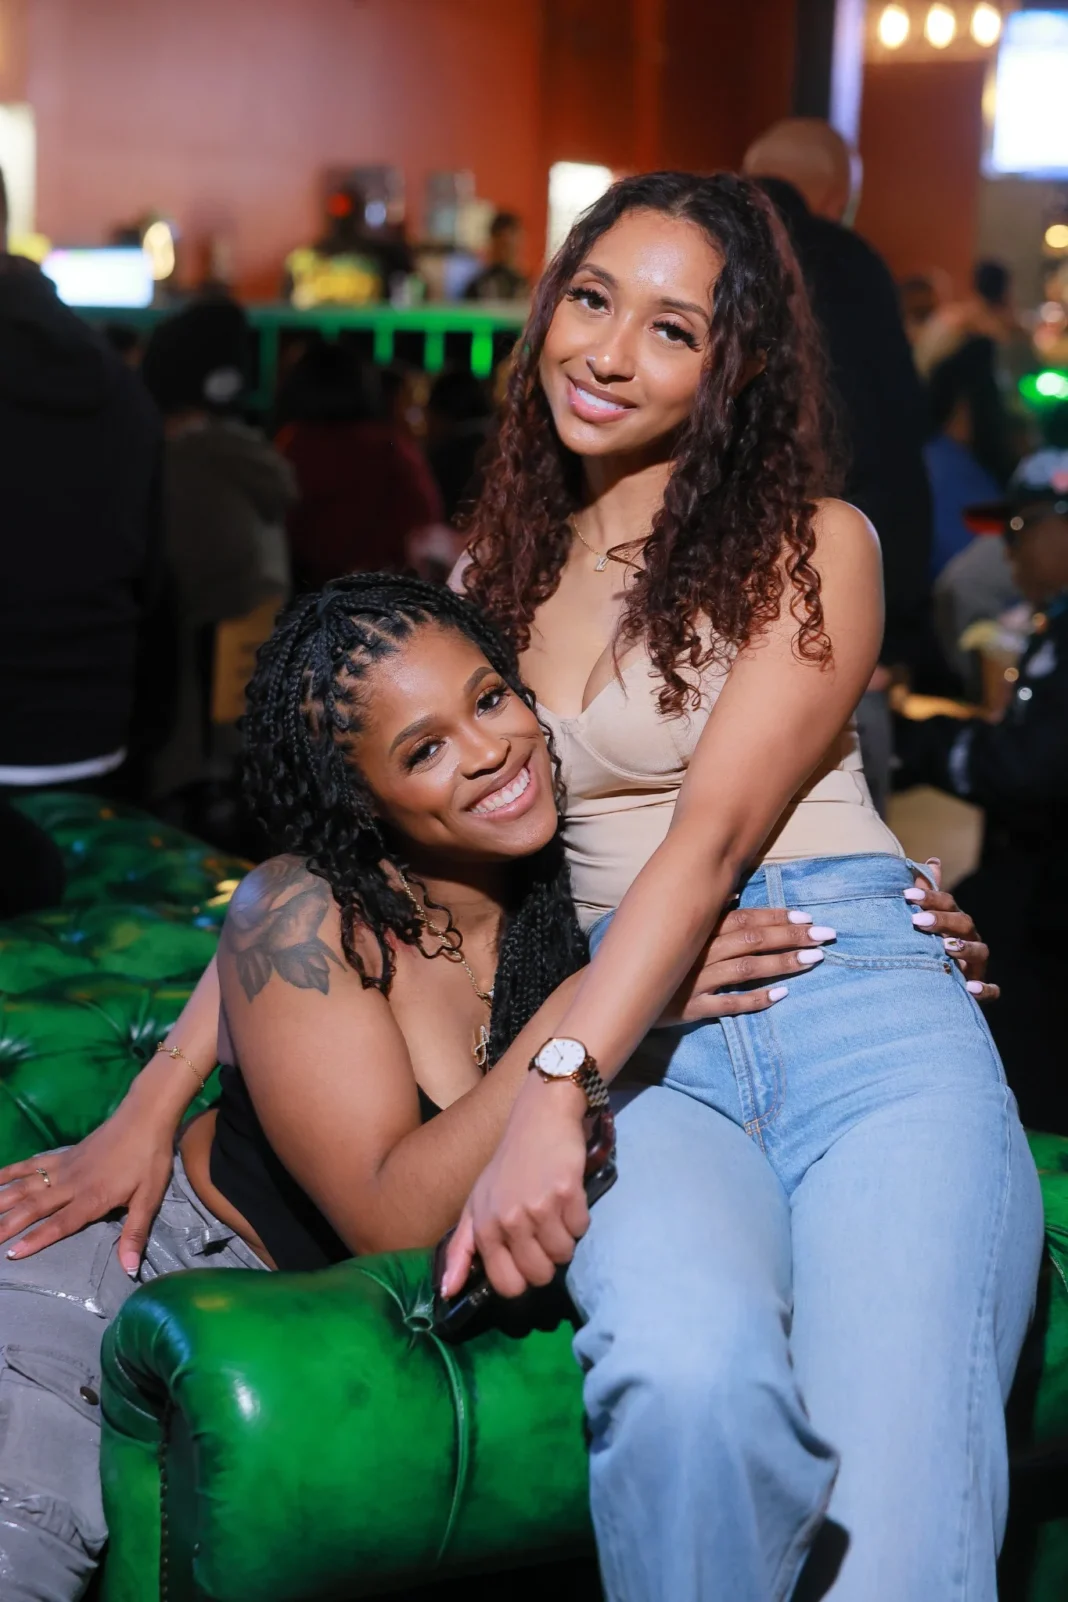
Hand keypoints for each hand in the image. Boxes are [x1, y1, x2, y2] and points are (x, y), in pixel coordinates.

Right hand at [0, 1095, 176, 1273]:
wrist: (145, 1116)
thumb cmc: (149, 1159)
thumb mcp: (149, 1198)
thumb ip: (135, 1233)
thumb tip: (129, 1269)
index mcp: (92, 1198)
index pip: (60, 1223)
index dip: (37, 1239)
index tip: (13, 1254)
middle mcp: (71, 1184)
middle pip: (35, 1207)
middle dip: (8, 1225)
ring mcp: (64, 1167)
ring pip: (27, 1186)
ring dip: (3, 1200)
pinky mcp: (63, 1154)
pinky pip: (32, 1164)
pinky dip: (11, 1172)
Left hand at [443, 1072, 588, 1299]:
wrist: (540, 1119)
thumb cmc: (508, 1164)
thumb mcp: (476, 1203)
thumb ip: (462, 1249)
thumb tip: (447, 1292)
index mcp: (485, 1226)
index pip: (507, 1285)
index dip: (522, 1280)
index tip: (526, 1259)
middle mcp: (509, 1219)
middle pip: (539, 1275)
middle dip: (547, 1261)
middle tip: (544, 1232)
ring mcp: (539, 1206)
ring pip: (564, 1254)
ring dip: (565, 1237)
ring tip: (555, 1211)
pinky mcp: (567, 1193)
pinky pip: (581, 1229)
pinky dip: (579, 1218)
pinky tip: (567, 1197)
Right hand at [662, 906, 835, 1021]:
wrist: (615, 990)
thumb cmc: (651, 956)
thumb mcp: (676, 930)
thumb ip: (706, 915)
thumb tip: (733, 896)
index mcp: (700, 931)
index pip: (747, 919)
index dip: (778, 918)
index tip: (807, 918)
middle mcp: (702, 952)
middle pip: (754, 940)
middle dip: (792, 937)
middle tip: (825, 935)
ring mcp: (697, 980)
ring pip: (748, 969)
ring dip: (782, 964)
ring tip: (813, 960)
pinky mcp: (691, 1008)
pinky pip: (728, 1004)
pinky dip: (755, 1000)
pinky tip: (781, 995)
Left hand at [905, 857, 997, 1001]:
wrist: (939, 984)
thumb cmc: (931, 946)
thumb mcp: (927, 920)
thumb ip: (928, 894)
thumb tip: (932, 861)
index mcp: (955, 921)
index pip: (947, 903)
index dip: (929, 897)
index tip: (906, 895)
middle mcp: (969, 939)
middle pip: (963, 923)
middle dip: (942, 920)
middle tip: (917, 921)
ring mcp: (977, 964)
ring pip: (980, 951)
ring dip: (964, 949)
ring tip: (946, 947)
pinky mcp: (981, 989)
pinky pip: (991, 990)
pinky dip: (984, 989)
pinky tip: (970, 987)